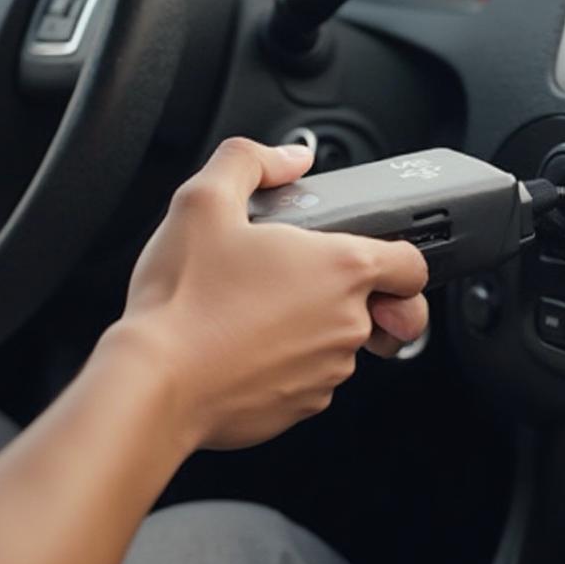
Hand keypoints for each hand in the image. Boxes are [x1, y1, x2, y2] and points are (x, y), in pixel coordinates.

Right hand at [103, 137, 428, 451]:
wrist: (153, 385)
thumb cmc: (183, 299)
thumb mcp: (204, 201)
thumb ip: (251, 162)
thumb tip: (290, 157)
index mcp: (342, 269)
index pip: (412, 263)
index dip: (398, 256)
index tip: (372, 256)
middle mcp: (348, 323)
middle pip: (379, 306)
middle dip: (350, 293)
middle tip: (304, 284)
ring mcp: (329, 370)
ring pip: (342, 344)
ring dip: (314, 328)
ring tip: (257, 313)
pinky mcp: (303, 405)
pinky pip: (312, 379)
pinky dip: (288, 365)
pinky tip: (245, 348)